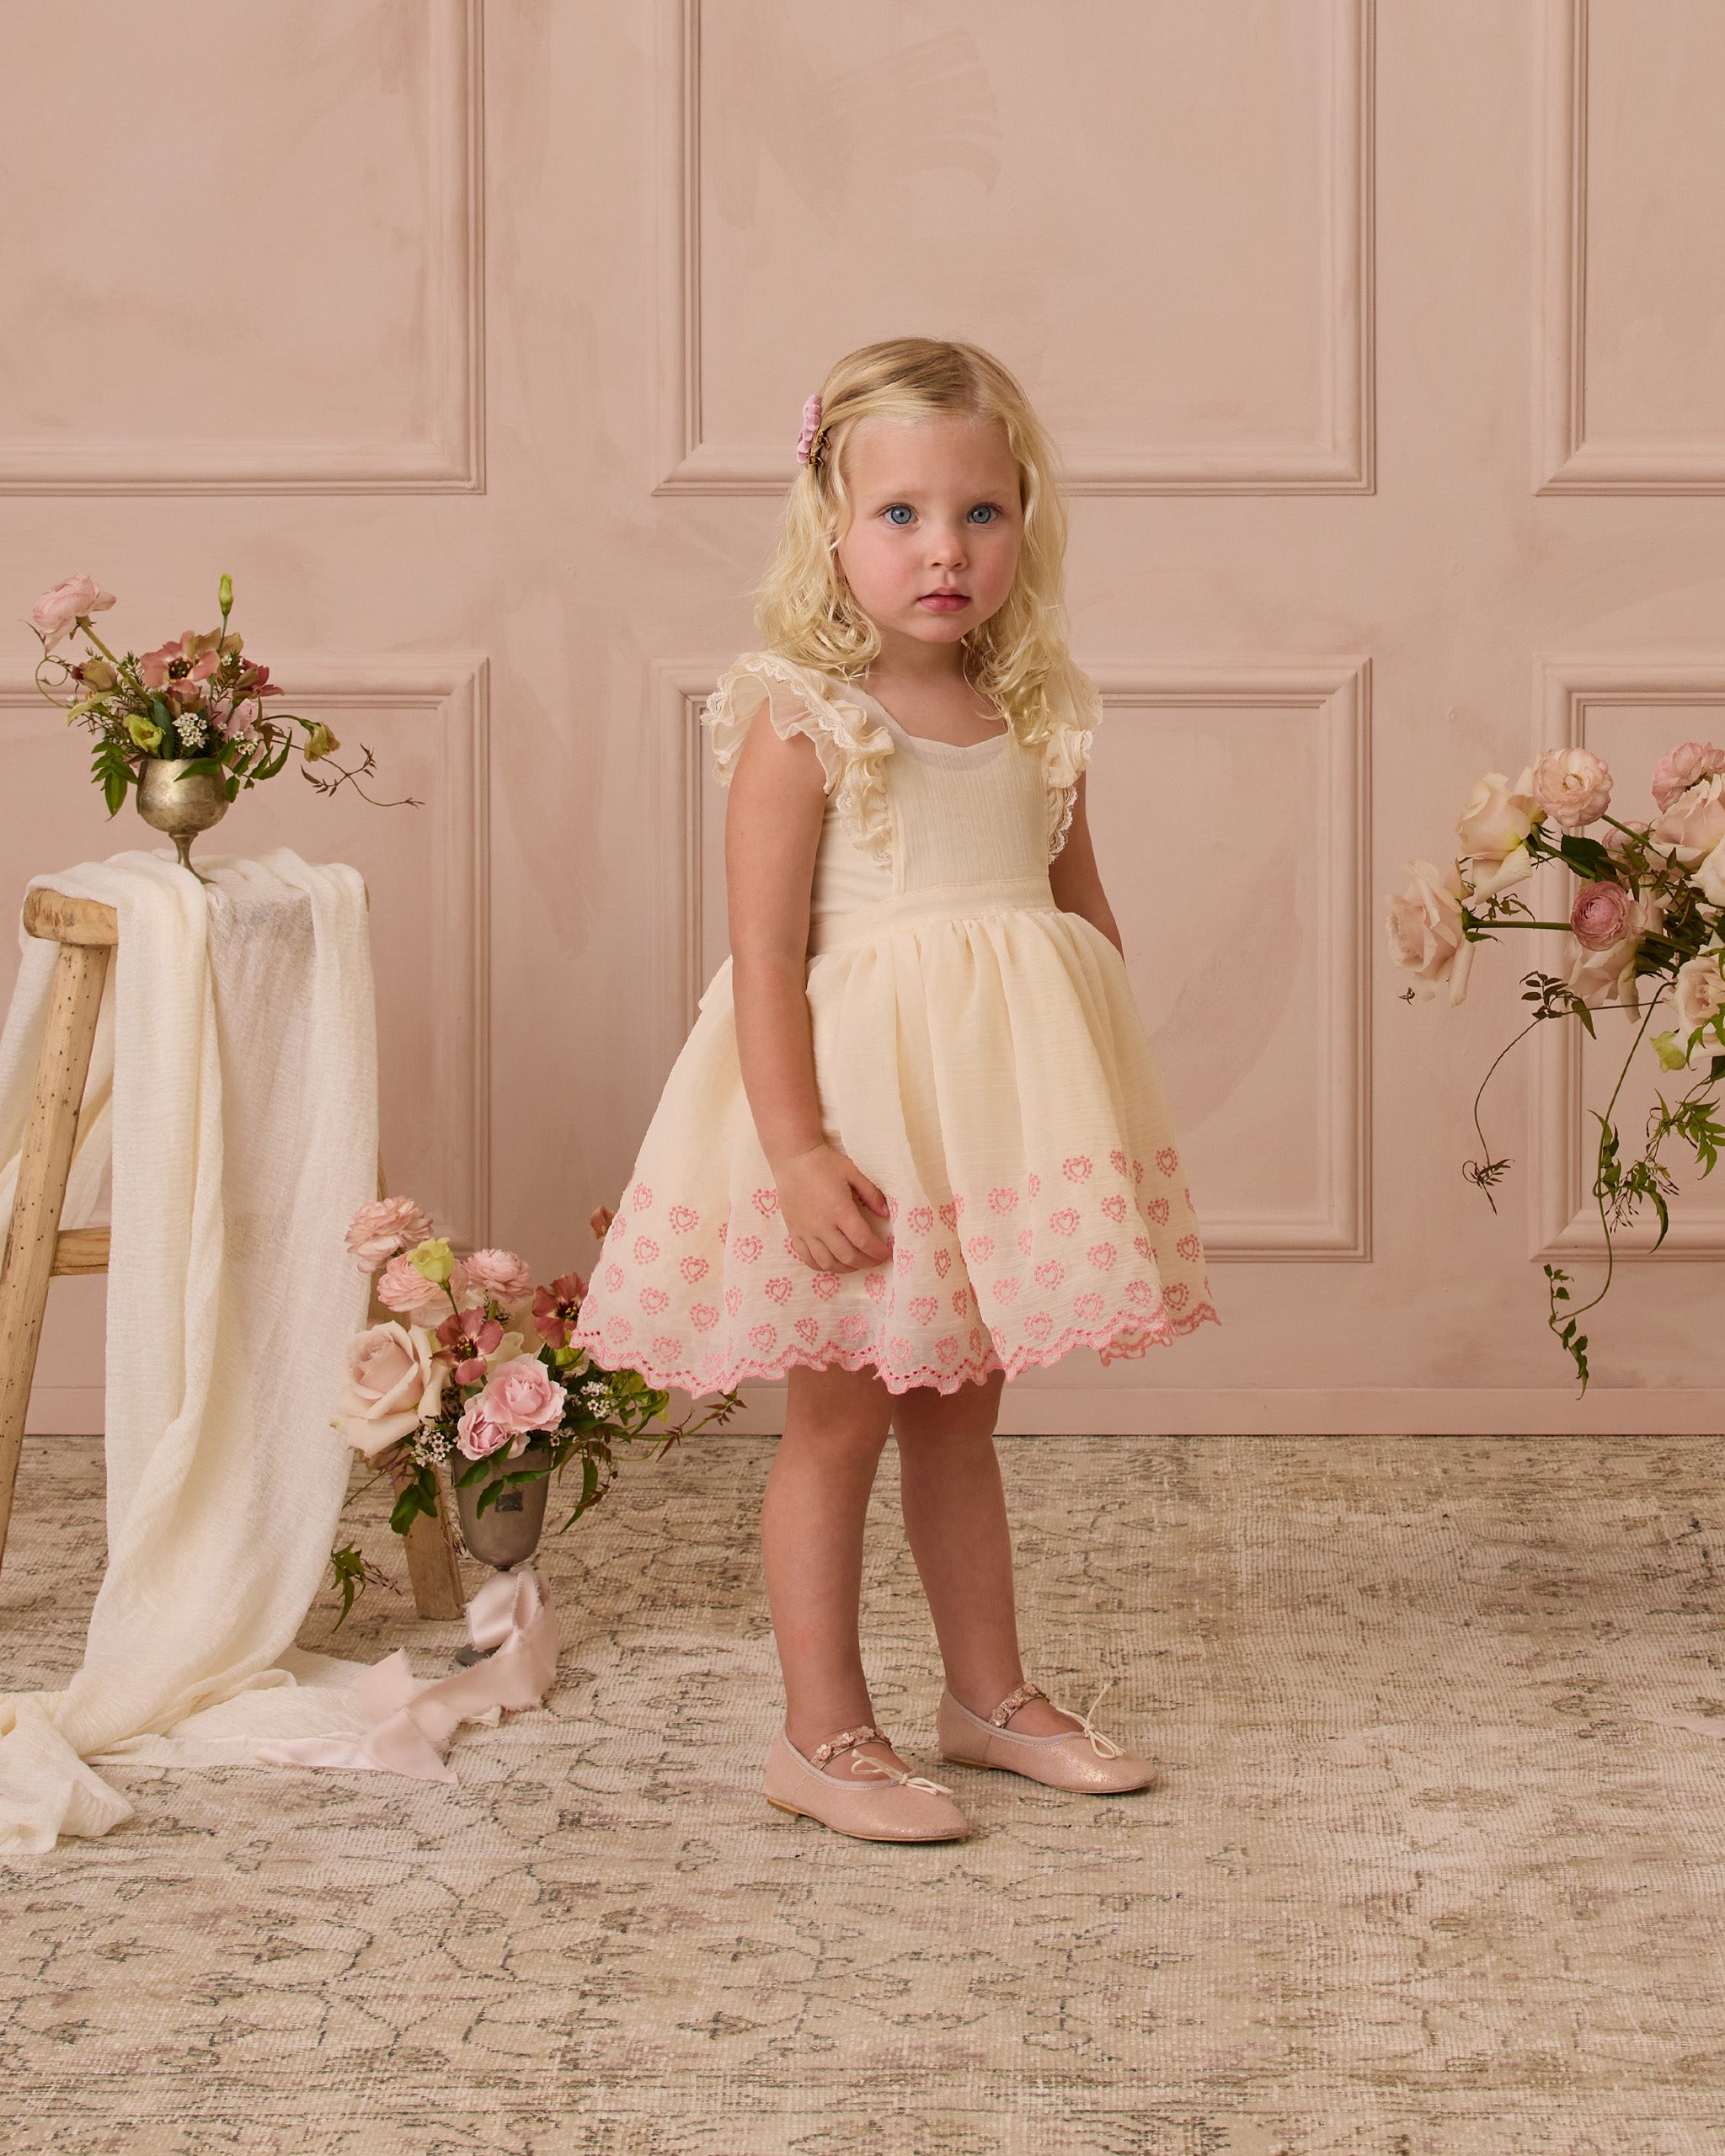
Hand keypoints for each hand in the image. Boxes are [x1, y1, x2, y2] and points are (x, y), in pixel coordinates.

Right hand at [771, 1144, 892, 1272]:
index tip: (886, 1253)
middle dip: (866, 1262)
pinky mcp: (794, 1232)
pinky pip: (808, 1258)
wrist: (793, 1159)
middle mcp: (822, 1225)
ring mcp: (806, 1231)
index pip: (863, 1241)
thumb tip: (885, 1213)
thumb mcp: (853, 1172)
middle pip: (848, 1256)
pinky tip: (832, 1262)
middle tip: (875, 1259)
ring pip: (827, 1262)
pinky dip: (822, 1266)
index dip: (877, 1252)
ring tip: (856, 1263)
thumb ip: (871, 1194)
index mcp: (840, 1210)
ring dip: (845, 1268)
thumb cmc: (824, 1163)